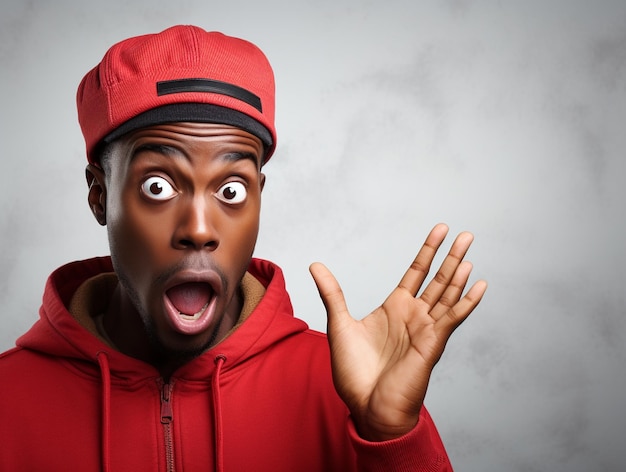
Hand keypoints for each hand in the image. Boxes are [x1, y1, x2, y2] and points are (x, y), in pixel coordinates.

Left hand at [309, 223, 486, 440]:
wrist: (366, 406)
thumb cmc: (354, 373)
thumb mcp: (340, 324)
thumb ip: (332, 292)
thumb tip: (315, 265)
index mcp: (395, 309)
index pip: (416, 272)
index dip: (428, 251)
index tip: (439, 230)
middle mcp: (414, 316)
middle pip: (437, 279)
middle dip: (450, 256)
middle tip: (466, 233)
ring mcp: (426, 329)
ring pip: (448, 294)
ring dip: (460, 272)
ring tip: (470, 248)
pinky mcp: (432, 344)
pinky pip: (453, 319)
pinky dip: (467, 302)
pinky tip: (480, 285)